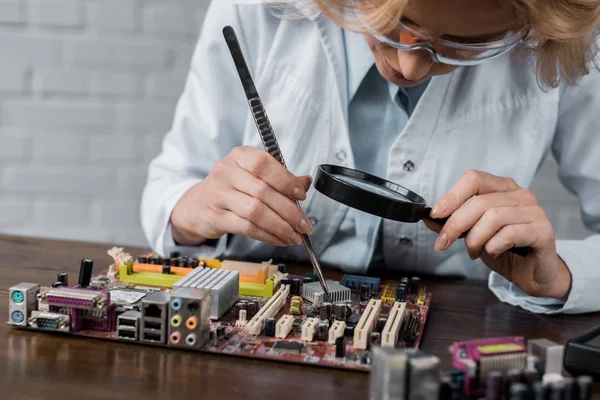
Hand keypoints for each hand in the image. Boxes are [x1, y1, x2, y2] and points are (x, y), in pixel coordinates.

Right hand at [170, 146, 313, 246]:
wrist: (197, 205)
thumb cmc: (230, 188)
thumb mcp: (253, 176)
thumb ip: (280, 178)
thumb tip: (305, 181)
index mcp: (239, 156)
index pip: (265, 164)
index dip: (286, 180)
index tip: (301, 196)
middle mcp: (226, 172)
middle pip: (263, 192)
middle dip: (289, 211)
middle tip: (304, 224)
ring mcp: (219, 194)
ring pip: (256, 212)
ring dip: (280, 227)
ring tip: (294, 235)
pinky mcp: (216, 217)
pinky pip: (247, 228)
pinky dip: (268, 236)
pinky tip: (279, 239)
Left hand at [423, 170, 571, 299]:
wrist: (533, 274)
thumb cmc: (505, 250)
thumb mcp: (473, 235)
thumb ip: (454, 224)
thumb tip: (430, 218)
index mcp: (503, 188)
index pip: (474, 179)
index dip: (452, 195)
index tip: (436, 213)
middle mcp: (521, 195)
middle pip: (480, 202)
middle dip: (455, 224)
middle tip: (443, 242)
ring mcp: (535, 211)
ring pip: (493, 217)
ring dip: (475, 239)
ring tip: (474, 251)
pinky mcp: (543, 231)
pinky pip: (509, 234)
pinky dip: (493, 246)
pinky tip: (493, 252)